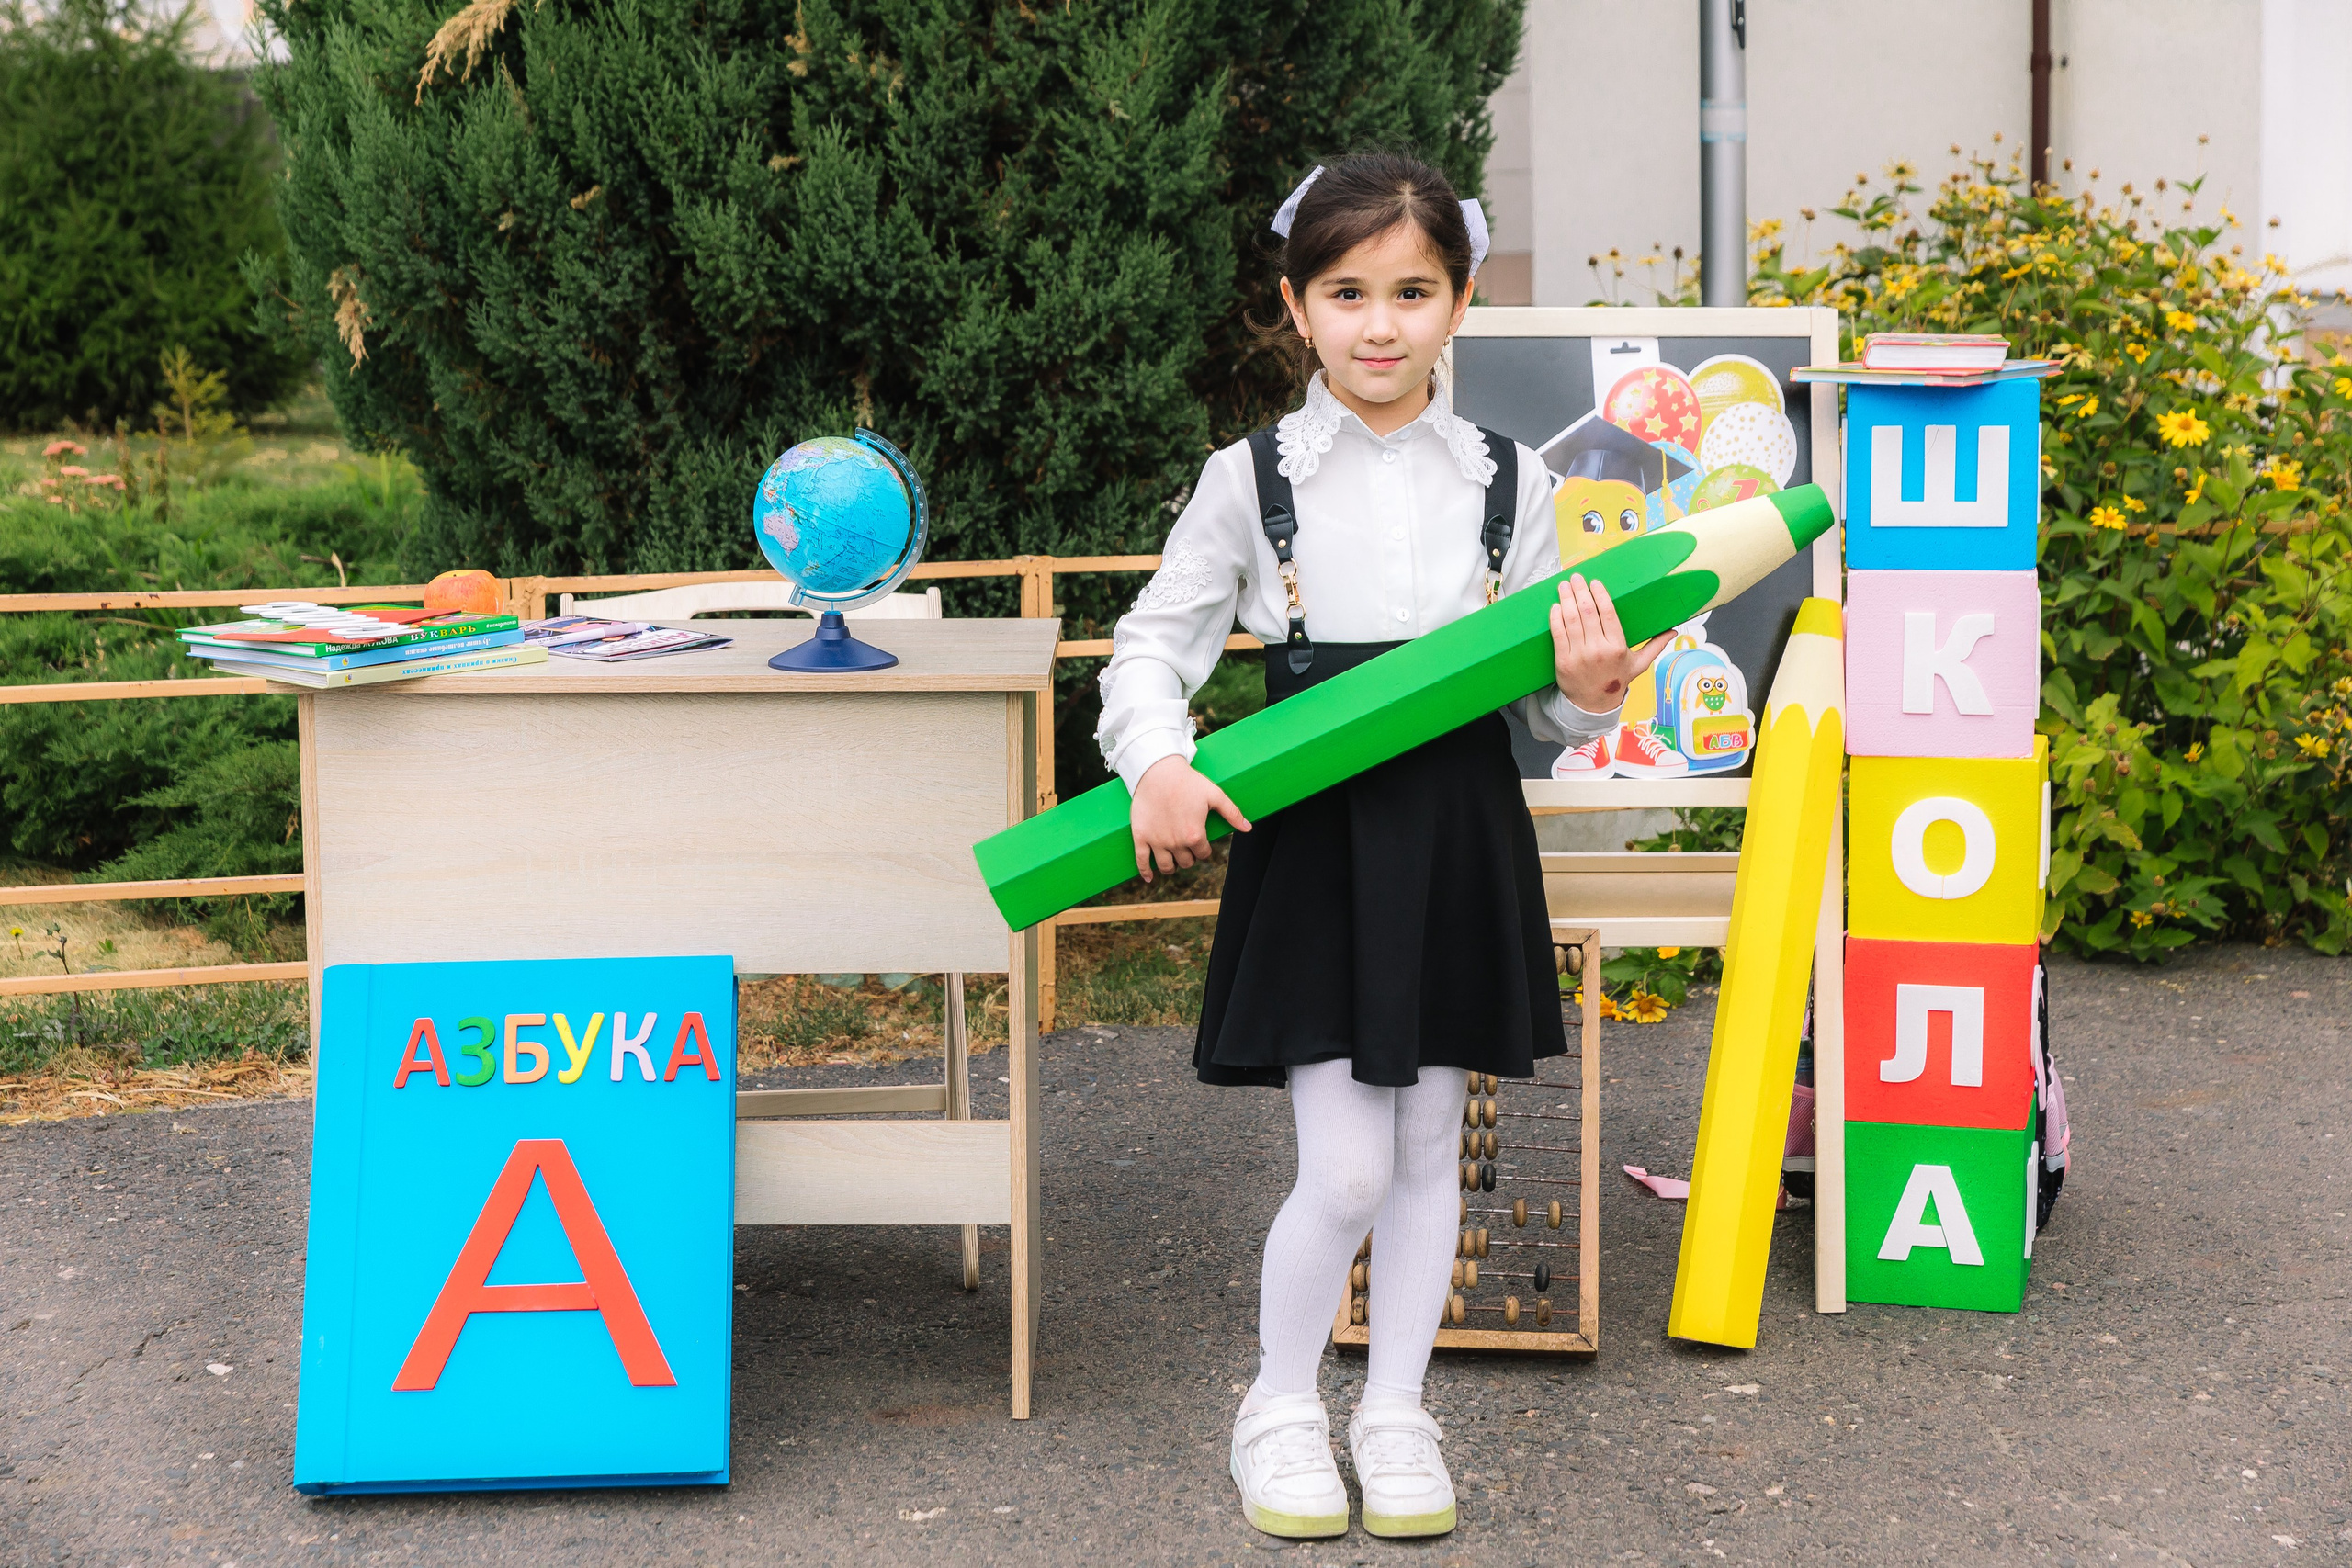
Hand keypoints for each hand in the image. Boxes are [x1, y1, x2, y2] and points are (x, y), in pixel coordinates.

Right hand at [1130, 755, 1250, 880]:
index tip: (1200, 840)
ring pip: (1167, 866)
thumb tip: (1248, 828)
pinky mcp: (1141, 836)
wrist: (1157, 770)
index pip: (1203, 854)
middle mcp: (1176, 842)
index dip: (1204, 848)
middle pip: (1186, 862)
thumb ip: (1232, 813)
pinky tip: (1149, 877)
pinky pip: (1141, 861)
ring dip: (1172, 866)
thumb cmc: (1188, 781)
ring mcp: (1157, 841)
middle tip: (1187, 846)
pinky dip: (1145, 871)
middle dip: (1189, 856)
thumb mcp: (1214, 794)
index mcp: (1195, 835)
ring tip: (1174, 861)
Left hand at [1549, 574, 1671, 713]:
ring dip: (1566, 599)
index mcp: (1617, 647)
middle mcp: (1598, 650)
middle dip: (1580, 591)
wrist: (1594, 705)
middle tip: (1576, 577)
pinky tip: (1555, 606)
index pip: (1608, 613)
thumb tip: (1674, 631)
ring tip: (1564, 585)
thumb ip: (1655, 645)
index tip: (1594, 582)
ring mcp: (1579, 655)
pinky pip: (1558, 634)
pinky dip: (1556, 618)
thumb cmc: (1616, 681)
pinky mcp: (1563, 661)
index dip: (1600, 595)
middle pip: (1587, 612)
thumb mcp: (1639, 664)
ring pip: (1571, 620)